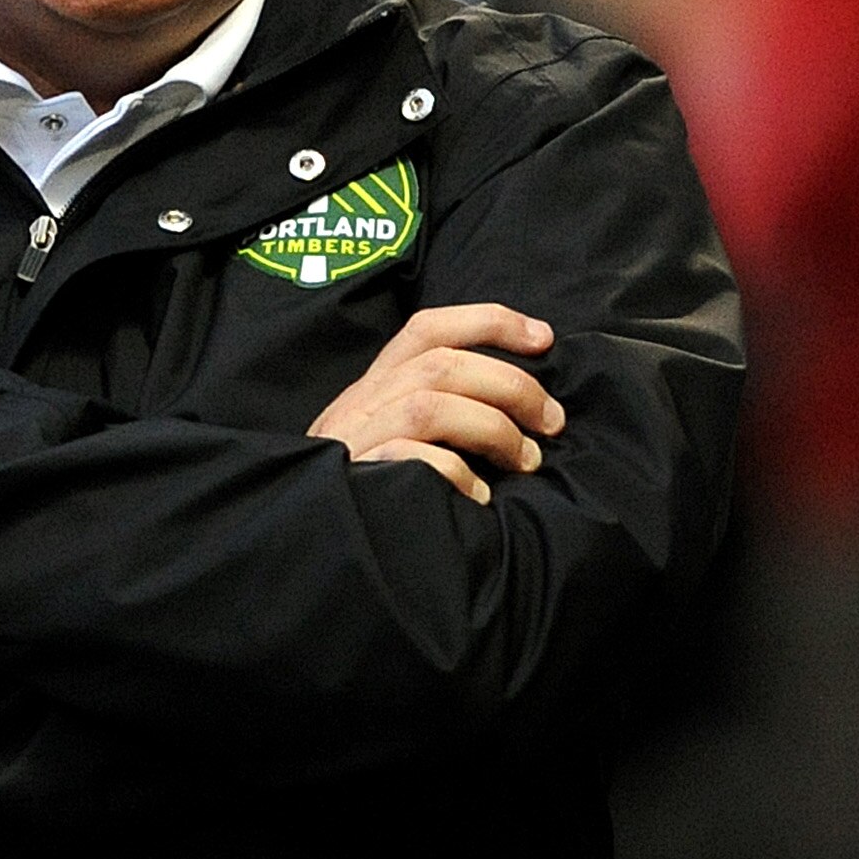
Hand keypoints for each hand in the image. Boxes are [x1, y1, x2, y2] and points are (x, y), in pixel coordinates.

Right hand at [309, 304, 561, 503]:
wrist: (305, 537)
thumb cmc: (367, 493)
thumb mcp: (390, 439)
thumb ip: (434, 416)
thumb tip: (518, 409)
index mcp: (374, 386)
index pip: (429, 329)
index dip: (490, 322)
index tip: (544, 338)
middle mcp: (362, 404)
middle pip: (441, 365)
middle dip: (512, 386)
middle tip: (552, 422)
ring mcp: (355, 441)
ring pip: (429, 404)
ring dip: (493, 428)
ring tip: (526, 461)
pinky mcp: (355, 479)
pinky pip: (411, 459)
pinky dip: (456, 472)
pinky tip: (480, 496)